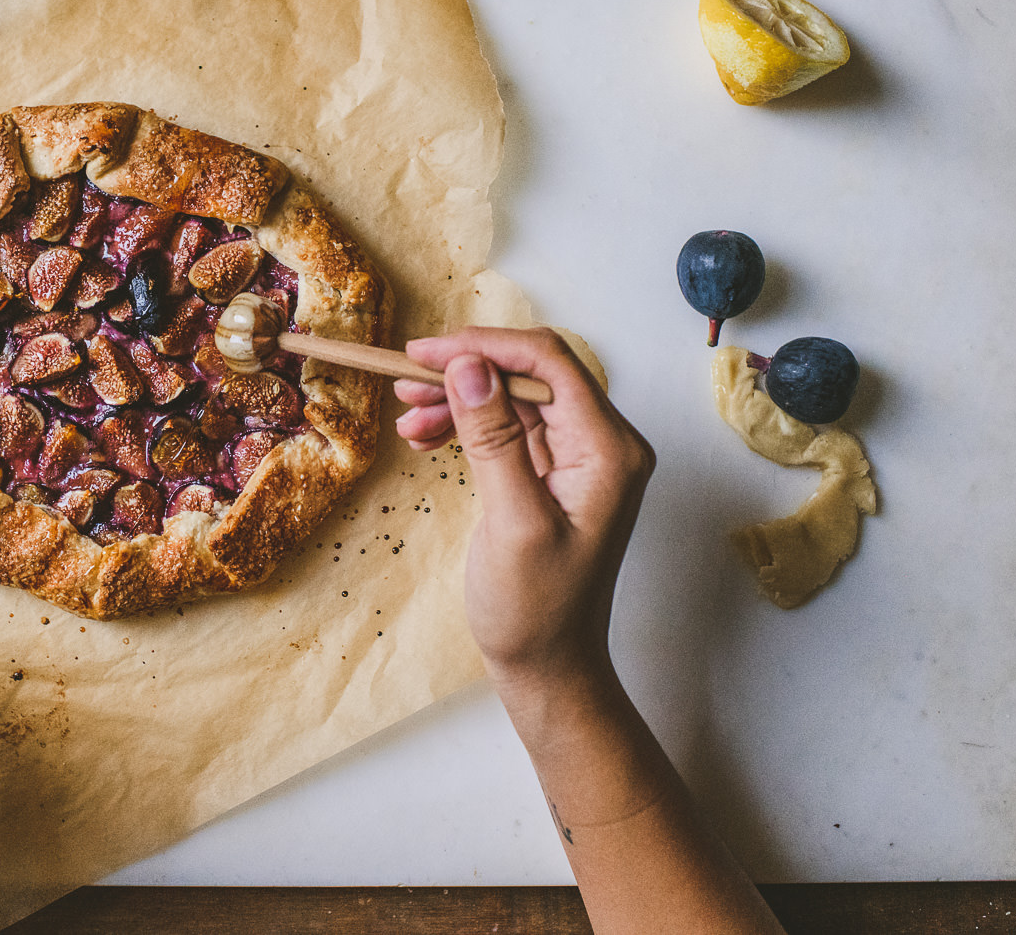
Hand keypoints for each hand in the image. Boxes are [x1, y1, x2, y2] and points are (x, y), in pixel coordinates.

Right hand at [396, 328, 654, 695]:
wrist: (549, 668)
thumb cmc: (537, 611)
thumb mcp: (512, 523)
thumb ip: (492, 440)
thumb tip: (468, 367)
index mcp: (610, 451)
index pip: (549, 363)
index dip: (483, 347)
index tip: (422, 354)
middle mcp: (604, 444)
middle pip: (530, 373)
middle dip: (465, 372)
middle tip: (405, 382)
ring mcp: (580, 458)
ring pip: (513, 397)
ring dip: (459, 399)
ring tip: (407, 417)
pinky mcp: (555, 473)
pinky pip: (508, 427)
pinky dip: (466, 425)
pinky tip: (426, 437)